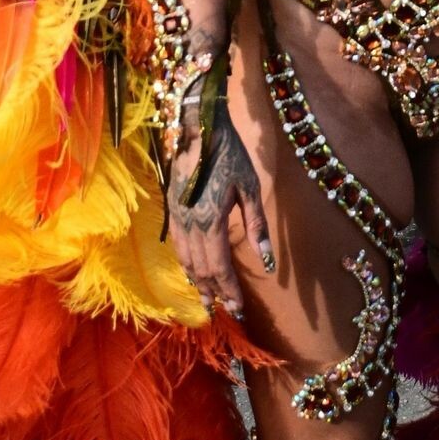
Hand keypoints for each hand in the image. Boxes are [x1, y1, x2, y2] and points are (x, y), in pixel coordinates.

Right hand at [167, 97, 274, 321]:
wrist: (198, 129)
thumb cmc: (229, 155)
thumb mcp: (249, 188)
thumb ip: (257, 226)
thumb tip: (267, 260)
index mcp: (210, 221)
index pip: (219, 267)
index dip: (229, 290)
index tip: (238, 309)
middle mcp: (190, 224)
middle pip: (200, 268)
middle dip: (213, 291)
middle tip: (224, 310)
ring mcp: (177, 217)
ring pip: (185, 259)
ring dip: (197, 281)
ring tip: (206, 298)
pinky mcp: (171, 208)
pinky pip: (176, 245)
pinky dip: (185, 263)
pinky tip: (192, 269)